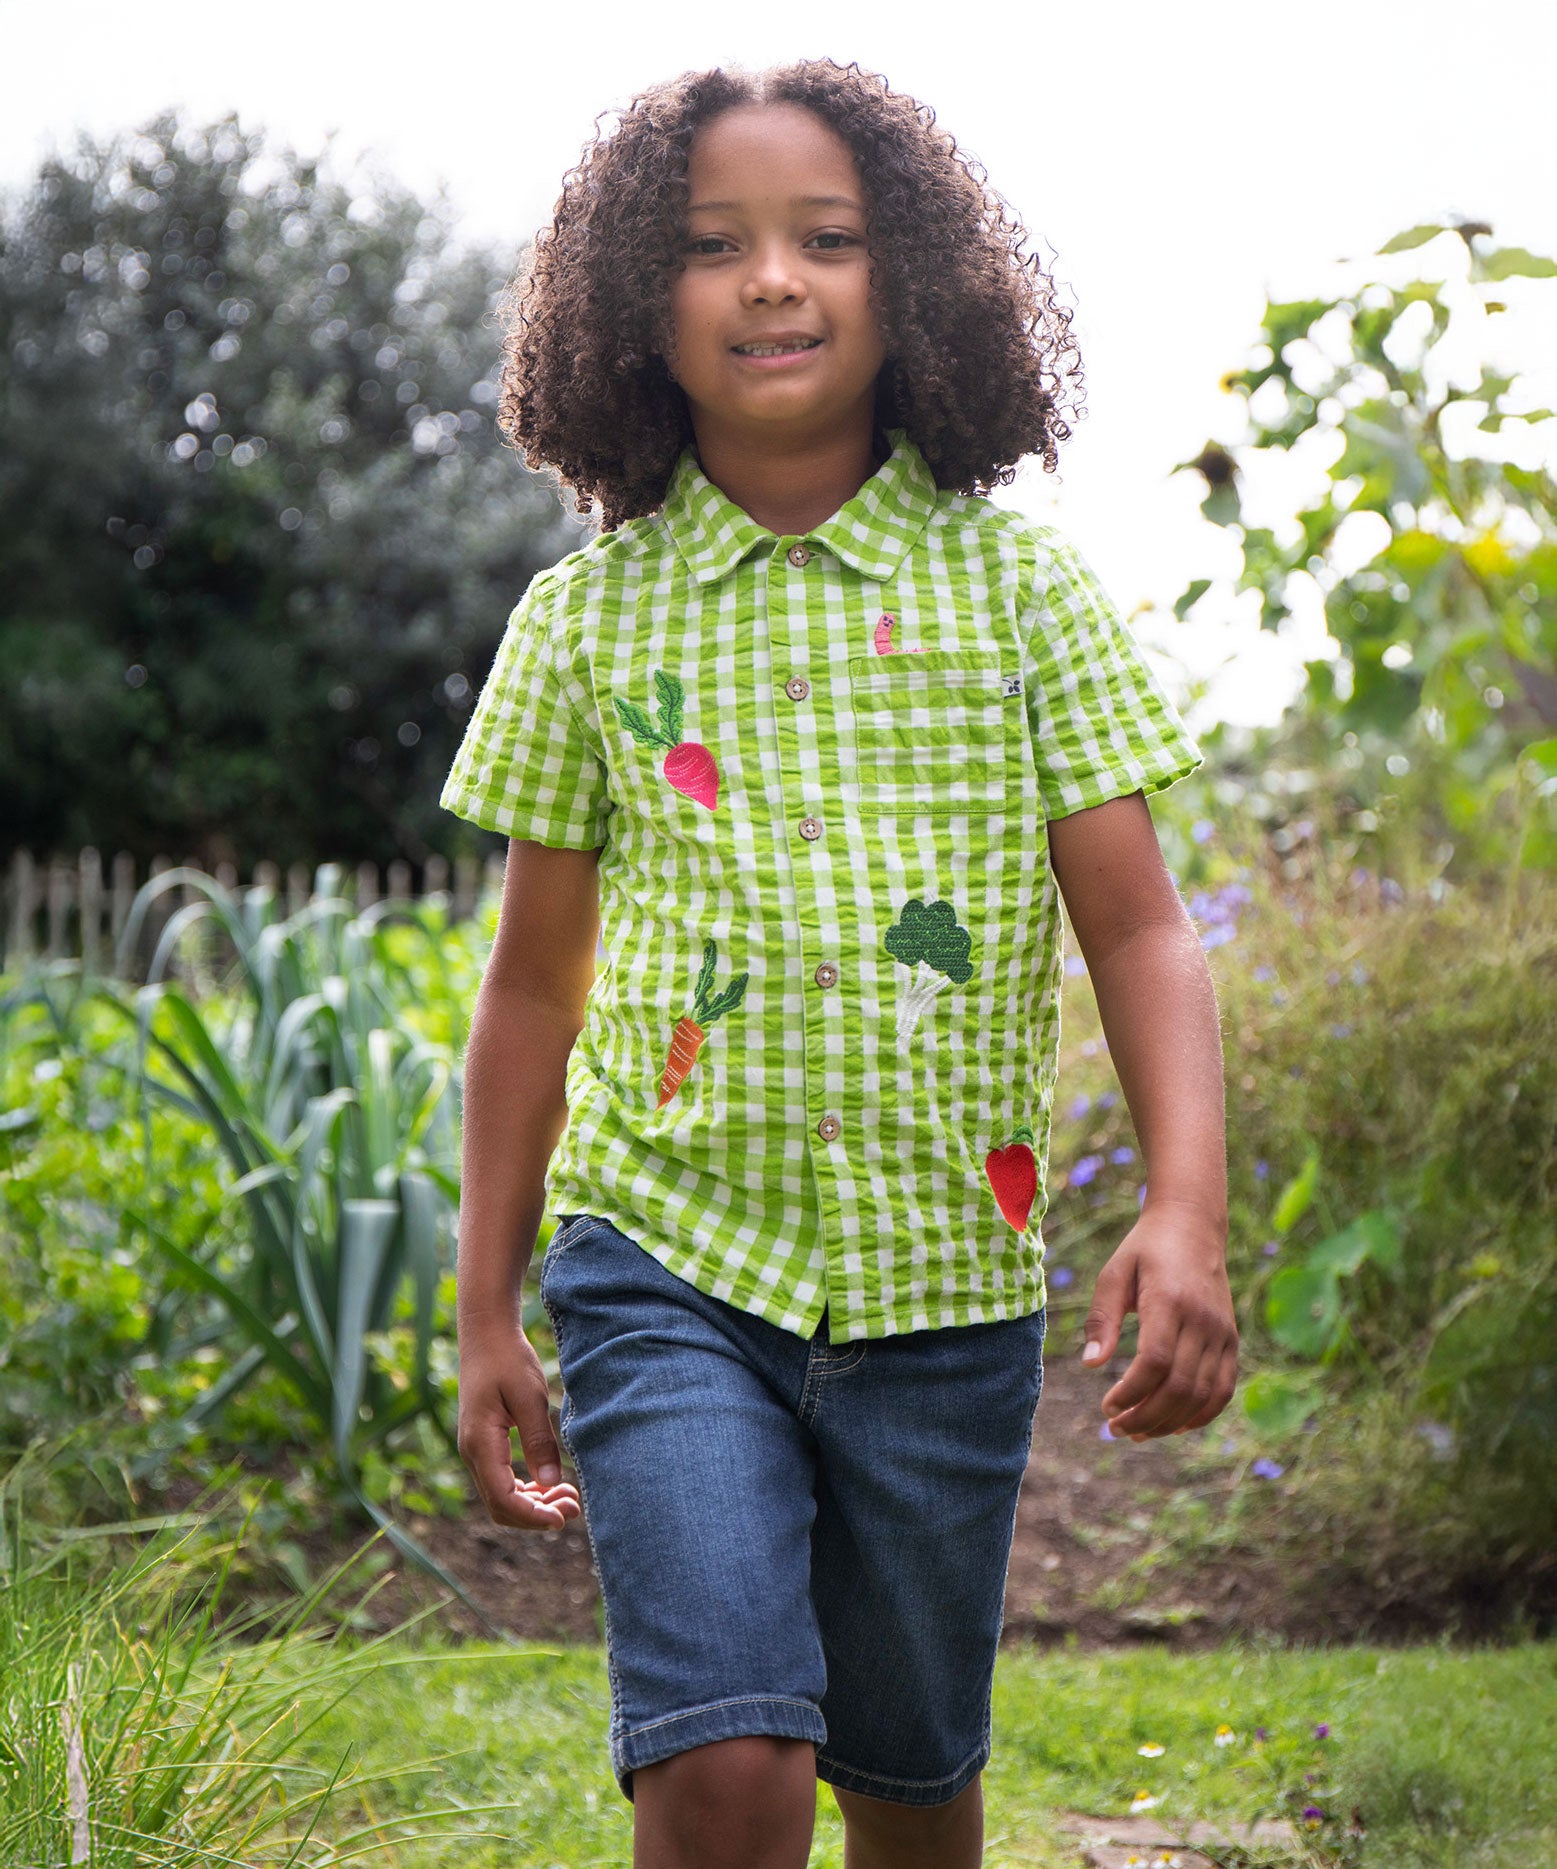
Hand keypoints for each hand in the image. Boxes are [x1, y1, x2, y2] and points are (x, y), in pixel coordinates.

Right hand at [457, 1323, 582, 1528]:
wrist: (486, 1334)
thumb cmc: (509, 1359)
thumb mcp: (529, 1397)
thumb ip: (539, 1441)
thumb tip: (552, 1483)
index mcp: (480, 1443)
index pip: (503, 1500)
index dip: (533, 1516)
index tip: (563, 1519)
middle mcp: (472, 1453)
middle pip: (501, 1506)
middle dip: (536, 1515)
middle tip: (574, 1509)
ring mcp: (475, 1450)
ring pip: (501, 1496)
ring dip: (533, 1504)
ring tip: (569, 1498)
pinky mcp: (484, 1444)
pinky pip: (501, 1481)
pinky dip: (526, 1490)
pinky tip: (550, 1485)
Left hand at [1078, 1203, 1237, 1441]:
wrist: (1193, 1226)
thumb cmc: (1145, 1250)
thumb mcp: (1114, 1274)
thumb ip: (1102, 1319)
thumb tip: (1091, 1365)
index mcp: (1170, 1300)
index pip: (1155, 1362)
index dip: (1131, 1393)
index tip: (1107, 1407)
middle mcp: (1202, 1319)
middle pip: (1180, 1386)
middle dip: (1146, 1417)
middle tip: (1116, 1429)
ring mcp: (1222, 1332)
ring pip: (1202, 1394)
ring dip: (1170, 1422)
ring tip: (1138, 1432)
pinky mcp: (1231, 1340)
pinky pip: (1223, 1389)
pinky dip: (1201, 1414)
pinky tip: (1175, 1426)